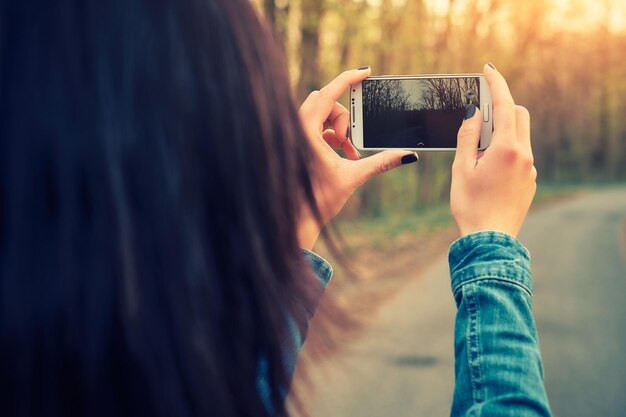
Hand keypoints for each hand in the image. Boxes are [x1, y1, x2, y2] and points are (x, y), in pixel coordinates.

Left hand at [298, 68, 416, 248]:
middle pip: (326, 102)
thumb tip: (408, 155)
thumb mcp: (352, 177)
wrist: (296, 219)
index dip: (348, 79)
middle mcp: (296, 129)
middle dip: (345, 118)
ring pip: (322, 114)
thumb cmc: (317, 200)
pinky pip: (317, 126)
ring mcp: (295, 134)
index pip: (327, 94)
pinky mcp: (298, 141)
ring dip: (339, 129)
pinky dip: (333, 136)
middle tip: (353, 142)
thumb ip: (380, 162)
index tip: (366, 72)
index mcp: (305, 132)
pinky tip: (342, 154)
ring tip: (349, 152)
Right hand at [450, 64, 536, 236]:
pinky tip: (487, 171)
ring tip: (477, 154)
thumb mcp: (461, 168)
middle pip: (519, 115)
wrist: (490, 239)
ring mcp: (530, 168)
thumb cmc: (471, 205)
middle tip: (478, 117)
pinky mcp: (529, 180)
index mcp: (507, 148)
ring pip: (520, 136)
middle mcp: (524, 155)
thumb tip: (473, 114)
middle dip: (501, 108)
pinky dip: (505, 151)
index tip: (488, 70)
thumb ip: (467, 137)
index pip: (504, 105)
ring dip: (501, 132)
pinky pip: (520, 154)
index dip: (496, 84)